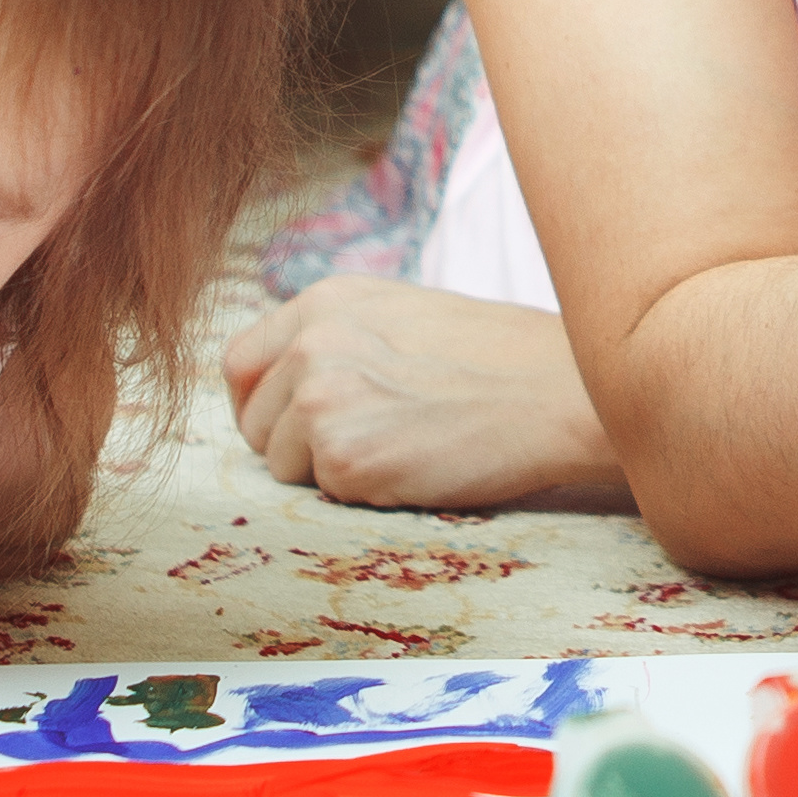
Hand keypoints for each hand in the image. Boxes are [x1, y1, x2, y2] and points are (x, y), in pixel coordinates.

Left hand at [221, 278, 620, 509]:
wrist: (558, 392)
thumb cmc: (495, 359)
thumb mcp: (400, 314)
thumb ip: (335, 337)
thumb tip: (282, 383)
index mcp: (325, 302)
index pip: (239, 363)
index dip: (260, 403)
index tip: (291, 423)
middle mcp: (312, 344)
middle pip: (255, 422)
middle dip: (295, 444)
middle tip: (368, 441)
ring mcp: (322, 401)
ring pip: (283, 464)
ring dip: (330, 470)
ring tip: (402, 445)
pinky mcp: (345, 459)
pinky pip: (325, 494)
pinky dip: (365, 492)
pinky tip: (416, 464)